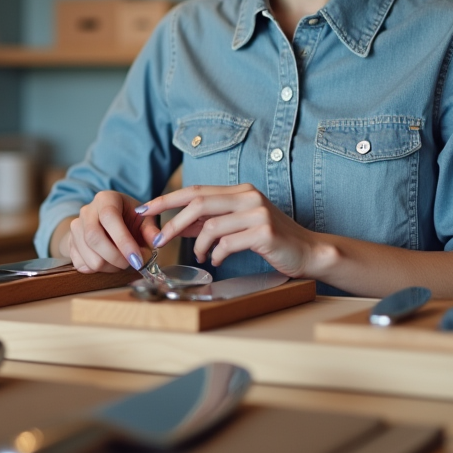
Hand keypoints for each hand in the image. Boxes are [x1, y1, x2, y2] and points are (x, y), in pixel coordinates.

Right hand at [60, 190, 160, 273]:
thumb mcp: (143, 218)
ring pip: (88, 256)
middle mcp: (86, 211)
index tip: (138, 259)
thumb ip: (151, 229)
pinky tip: (109, 263)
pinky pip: (81, 265)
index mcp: (105, 199)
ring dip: (109, 267)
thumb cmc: (128, 218)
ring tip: (122, 262)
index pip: (109, 218)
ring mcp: (75, 228)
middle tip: (133, 264)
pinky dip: (98, 270)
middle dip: (116, 258)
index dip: (123, 241)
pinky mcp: (70, 244)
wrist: (106, 221)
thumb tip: (157, 241)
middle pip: (93, 238)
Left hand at [137, 184, 335, 277]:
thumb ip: (209, 222)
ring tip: (202, 257)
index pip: (195, 190)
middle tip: (158, 240)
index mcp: (240, 192)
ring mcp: (257, 213)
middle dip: (173, 223)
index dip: (166, 199)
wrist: (308, 251)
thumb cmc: (271, 239)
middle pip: (198, 203)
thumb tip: (176, 225)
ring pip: (211, 225)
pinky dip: (216, 254)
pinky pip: (227, 243)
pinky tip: (217, 261)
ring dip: (198, 245)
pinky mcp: (264, 232)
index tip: (144, 209)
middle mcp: (248, 197)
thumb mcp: (238, 225)